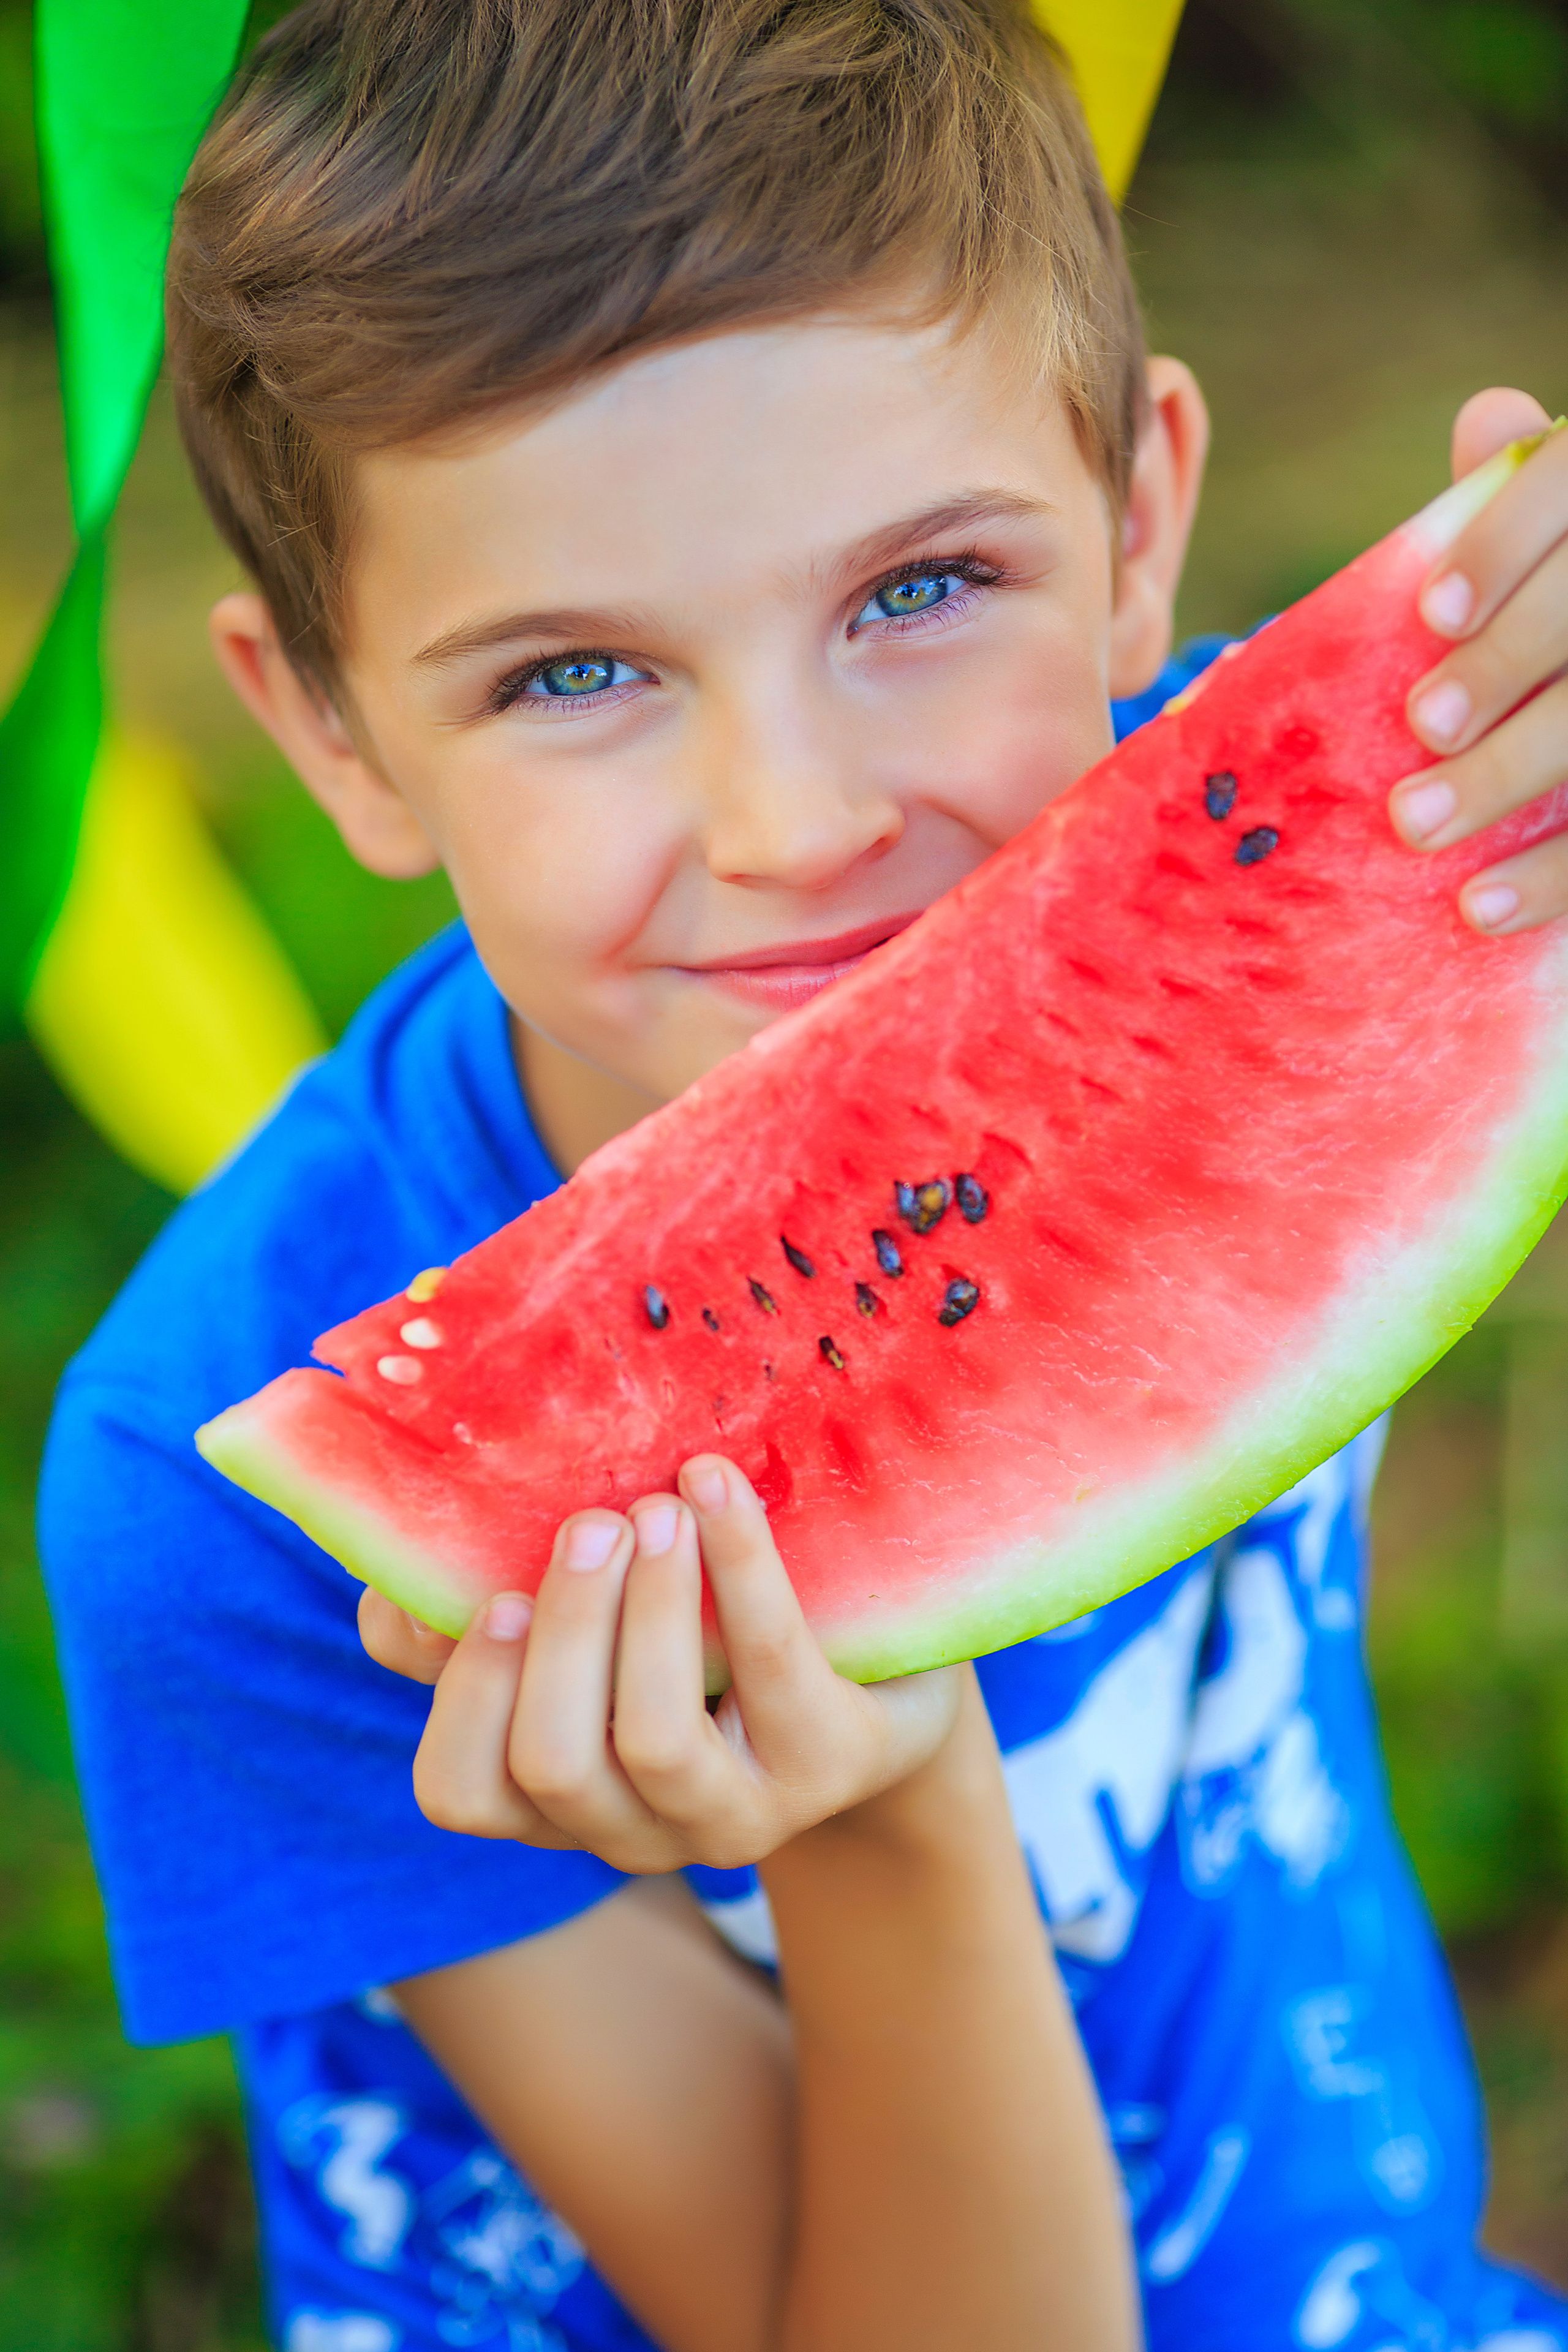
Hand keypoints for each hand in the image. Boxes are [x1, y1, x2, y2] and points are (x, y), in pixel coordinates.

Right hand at [360, 1455, 962, 1872]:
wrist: (885, 1686)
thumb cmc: (709, 1641)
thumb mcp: (597, 1637)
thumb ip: (497, 1615)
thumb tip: (399, 1589)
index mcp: (559, 1800)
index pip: (460, 1791)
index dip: (459, 1697)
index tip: (491, 1592)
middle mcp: (637, 1830)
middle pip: (549, 1762)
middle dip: (562, 1633)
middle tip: (589, 1522)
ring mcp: (736, 1812)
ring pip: (650, 1740)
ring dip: (643, 1610)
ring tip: (654, 1510)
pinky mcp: (829, 1764)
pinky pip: (769, 1664)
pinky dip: (736, 1563)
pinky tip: (715, 1487)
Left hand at [1389, 389, 1567, 932]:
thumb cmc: (1563, 621)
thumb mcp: (1557, 554)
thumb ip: (1519, 502)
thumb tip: (1490, 418)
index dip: (1508, 542)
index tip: (1430, 614)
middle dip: (1508, 667)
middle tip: (1421, 727)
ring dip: (1520, 780)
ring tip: (1421, 833)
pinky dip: (1559, 878)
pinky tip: (1488, 909)